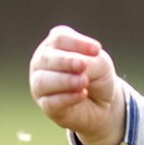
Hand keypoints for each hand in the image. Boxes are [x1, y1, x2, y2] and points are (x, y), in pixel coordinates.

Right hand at [29, 25, 125, 144]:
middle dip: (65, 61)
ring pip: (43, 81)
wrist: (103, 104)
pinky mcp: (46, 106)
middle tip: (83, 66)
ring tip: (84, 82)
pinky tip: (82, 94)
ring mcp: (41, 85)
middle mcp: (42, 63)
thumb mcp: (100, 64)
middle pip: (46, 58)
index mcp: (54, 45)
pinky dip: (67, 98)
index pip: (58, 38)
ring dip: (65, 80)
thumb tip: (78, 67)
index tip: (97, 50)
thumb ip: (88, 61)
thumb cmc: (98, 77)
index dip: (76, 43)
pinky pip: (50, 102)